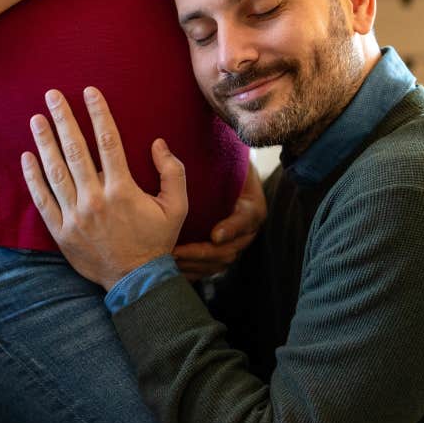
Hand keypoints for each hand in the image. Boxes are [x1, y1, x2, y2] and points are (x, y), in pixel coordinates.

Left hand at [20, 86, 188, 290]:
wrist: (136, 281)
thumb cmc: (157, 241)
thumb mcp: (176, 207)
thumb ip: (172, 172)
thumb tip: (158, 142)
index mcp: (122, 190)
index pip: (108, 141)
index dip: (98, 113)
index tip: (89, 92)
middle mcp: (95, 199)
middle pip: (76, 150)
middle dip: (63, 119)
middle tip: (52, 95)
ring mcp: (75, 215)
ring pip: (55, 172)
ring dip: (44, 142)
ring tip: (35, 119)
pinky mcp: (61, 231)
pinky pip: (42, 200)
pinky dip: (33, 178)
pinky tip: (27, 157)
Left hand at [169, 162, 265, 280]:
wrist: (230, 182)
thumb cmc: (226, 169)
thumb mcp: (229, 162)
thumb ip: (223, 158)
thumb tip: (192, 151)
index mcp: (252, 207)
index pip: (246, 220)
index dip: (232, 228)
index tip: (215, 234)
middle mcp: (247, 230)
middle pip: (231, 249)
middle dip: (203, 253)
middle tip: (178, 252)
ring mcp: (235, 245)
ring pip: (220, 263)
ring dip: (195, 265)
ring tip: (171, 261)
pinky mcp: (222, 254)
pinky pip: (209, 269)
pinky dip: (193, 272)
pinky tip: (173, 270)